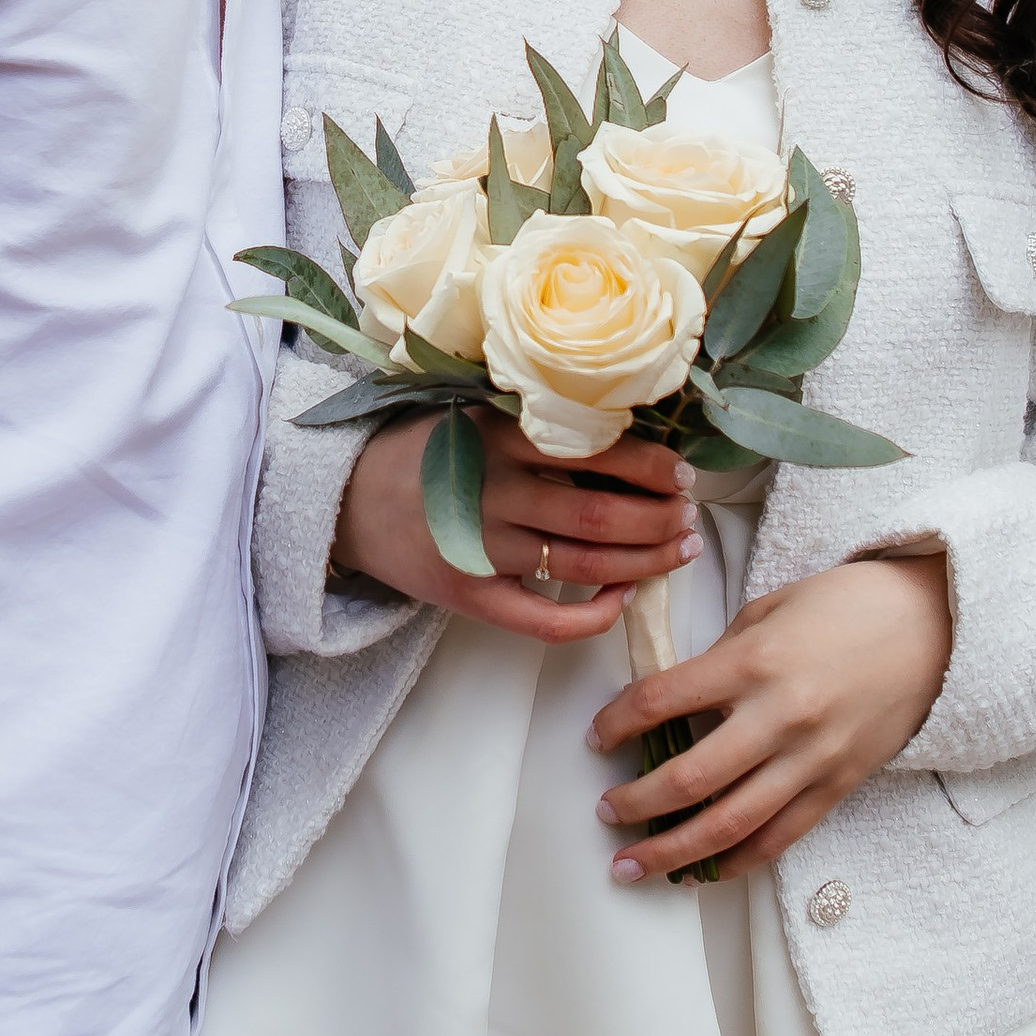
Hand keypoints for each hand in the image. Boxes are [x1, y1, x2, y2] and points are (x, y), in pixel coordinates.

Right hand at [332, 411, 696, 642]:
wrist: (346, 500)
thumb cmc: (423, 452)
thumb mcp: (474, 414)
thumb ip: (536, 423)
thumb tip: (625, 431)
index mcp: (498, 438)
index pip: (596, 452)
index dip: (652, 468)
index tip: (683, 475)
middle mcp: (494, 494)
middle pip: (602, 515)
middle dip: (661, 520)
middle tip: (689, 519)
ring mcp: (482, 551)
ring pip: (587, 567)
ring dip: (646, 562)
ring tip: (679, 552)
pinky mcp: (472, 598)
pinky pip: (547, 622)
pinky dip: (595, 615)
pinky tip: (624, 597)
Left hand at [586, 548, 951, 878]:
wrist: (934, 626)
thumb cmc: (847, 605)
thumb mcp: (770, 608)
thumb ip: (722, 655)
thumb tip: (678, 697)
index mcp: (754, 663)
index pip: (662, 701)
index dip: (617, 723)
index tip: (597, 737)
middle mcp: (780, 718)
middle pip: (689, 778)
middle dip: (636, 803)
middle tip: (606, 812)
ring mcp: (812, 759)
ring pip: (731, 825)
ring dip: (673, 851)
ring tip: (633, 864)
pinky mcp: (839, 786)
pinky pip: (781, 837)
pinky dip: (737, 862)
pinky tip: (704, 874)